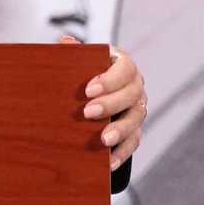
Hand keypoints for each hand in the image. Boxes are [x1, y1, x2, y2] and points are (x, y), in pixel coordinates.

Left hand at [60, 35, 145, 170]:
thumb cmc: (83, 73)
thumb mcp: (79, 61)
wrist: (90, 94)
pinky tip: (109, 162)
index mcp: (123, 65)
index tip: (88, 90)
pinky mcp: (135, 130)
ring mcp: (138, 109)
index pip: (125, 68)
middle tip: (87, 113)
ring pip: (136, 119)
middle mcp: (135, 86)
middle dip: (110, 105)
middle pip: (131, 95)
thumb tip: (65, 42)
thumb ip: (74, 53)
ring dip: (120, 130)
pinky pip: (134, 142)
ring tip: (102, 140)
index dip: (109, 79)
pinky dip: (122, 152)